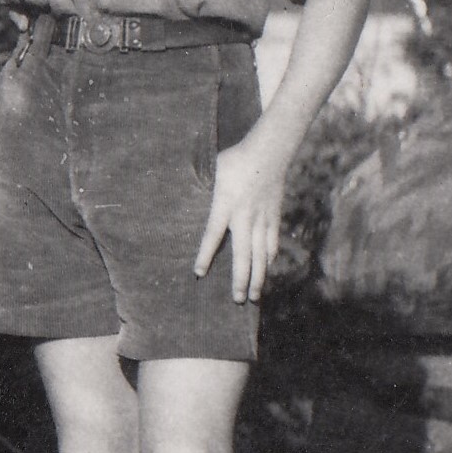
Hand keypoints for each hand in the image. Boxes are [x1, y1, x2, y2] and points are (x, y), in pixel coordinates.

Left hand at [196, 128, 289, 302]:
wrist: (268, 152)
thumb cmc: (234, 160)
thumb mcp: (210, 171)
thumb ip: (200, 187)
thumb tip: (177, 194)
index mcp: (225, 204)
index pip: (212, 235)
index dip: (205, 255)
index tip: (198, 273)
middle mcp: (245, 216)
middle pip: (243, 254)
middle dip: (241, 279)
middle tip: (237, 300)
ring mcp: (262, 218)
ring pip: (261, 254)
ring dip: (259, 276)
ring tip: (255, 296)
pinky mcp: (274, 216)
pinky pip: (272, 242)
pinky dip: (269, 257)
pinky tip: (266, 269)